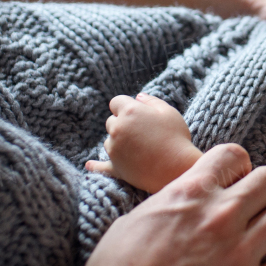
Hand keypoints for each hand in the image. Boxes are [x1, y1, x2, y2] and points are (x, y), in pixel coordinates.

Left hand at [86, 93, 200, 192]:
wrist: (177, 168)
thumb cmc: (176, 138)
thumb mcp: (169, 112)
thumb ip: (152, 101)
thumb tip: (138, 96)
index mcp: (129, 112)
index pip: (116, 102)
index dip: (125, 105)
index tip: (135, 112)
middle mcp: (117, 129)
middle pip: (111, 122)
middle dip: (121, 124)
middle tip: (141, 132)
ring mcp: (114, 149)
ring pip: (109, 141)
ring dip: (118, 141)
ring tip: (139, 148)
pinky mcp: (115, 167)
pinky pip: (100, 166)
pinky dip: (95, 166)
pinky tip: (88, 165)